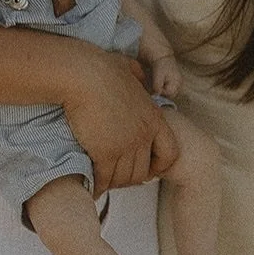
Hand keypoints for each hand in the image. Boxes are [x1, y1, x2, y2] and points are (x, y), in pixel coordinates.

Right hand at [63, 51, 177, 192]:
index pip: (170, 153)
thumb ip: (139, 77)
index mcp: (154, 118)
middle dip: (131, 177)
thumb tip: (139, 77)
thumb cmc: (102, 68)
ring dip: (113, 183)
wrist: (83, 75)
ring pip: (124, 178)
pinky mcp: (105, 153)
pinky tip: (92, 187)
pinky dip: (98, 185)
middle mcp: (143, 135)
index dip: (159, 164)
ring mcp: (125, 146)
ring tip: (103, 182)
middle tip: (118, 176)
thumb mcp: (130, 69)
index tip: (146, 167)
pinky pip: (104, 179)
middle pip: (144, 171)